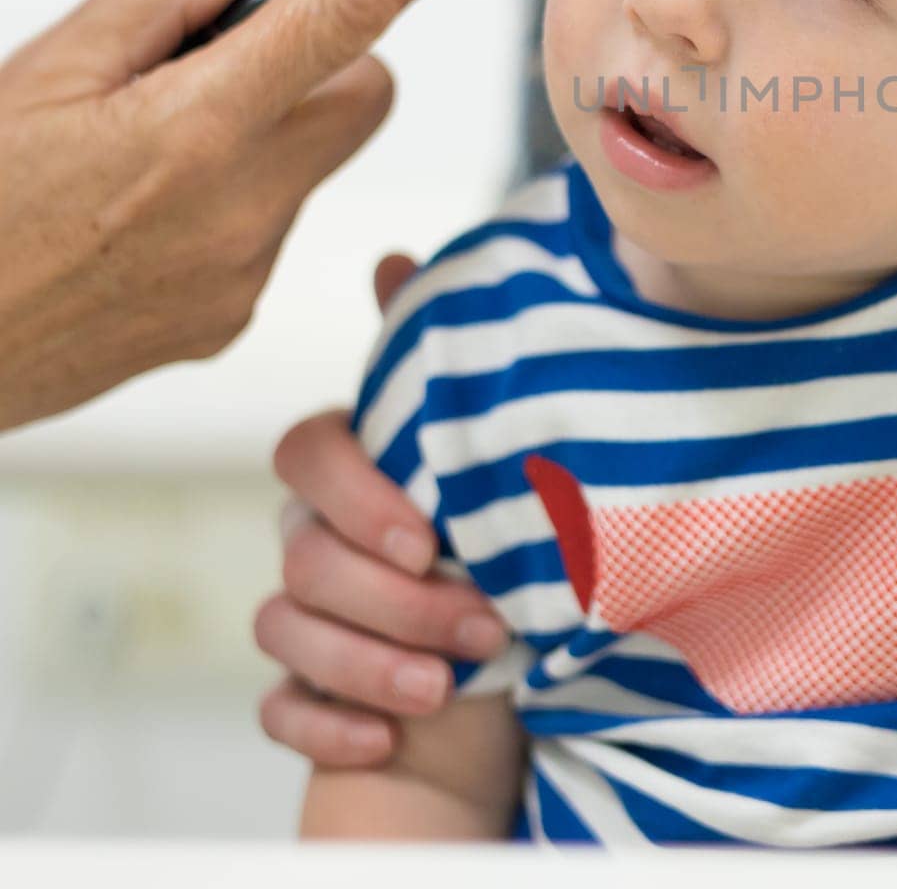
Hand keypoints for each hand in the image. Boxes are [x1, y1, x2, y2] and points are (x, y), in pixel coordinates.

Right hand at [0, 0, 531, 431]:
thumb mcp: (33, 72)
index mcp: (195, 125)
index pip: (346, 12)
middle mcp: (244, 204)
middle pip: (365, 92)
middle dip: (324, 61)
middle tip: (218, 64)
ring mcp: (245, 271)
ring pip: (314, 159)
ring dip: (264, 133)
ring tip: (145, 157)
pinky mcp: (234, 318)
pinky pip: (273, 226)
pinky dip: (235, 201)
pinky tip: (141, 218)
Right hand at [256, 257, 508, 767]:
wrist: (519, 634)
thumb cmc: (496, 520)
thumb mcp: (482, 439)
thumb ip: (437, 363)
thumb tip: (395, 257)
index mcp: (351, 466)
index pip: (306, 452)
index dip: (357, 496)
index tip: (430, 536)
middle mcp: (313, 533)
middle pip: (305, 556)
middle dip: (395, 600)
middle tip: (484, 624)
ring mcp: (305, 613)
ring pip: (285, 630)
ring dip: (370, 664)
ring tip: (450, 685)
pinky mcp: (309, 688)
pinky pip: (279, 710)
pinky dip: (329, 725)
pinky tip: (387, 736)